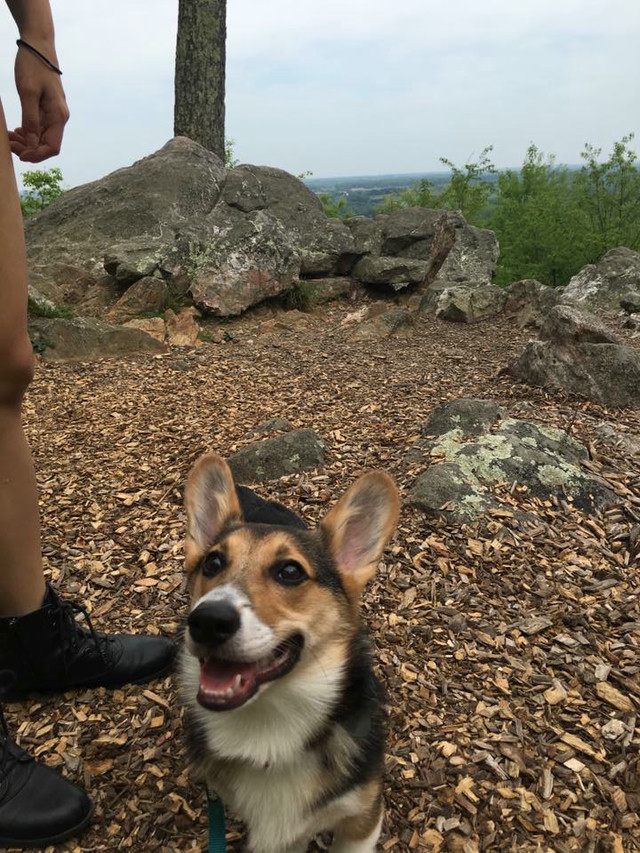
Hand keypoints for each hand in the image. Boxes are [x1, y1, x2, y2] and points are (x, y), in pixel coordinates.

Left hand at [9, 44, 68, 162]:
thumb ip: (30, 120)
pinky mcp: (47, 108)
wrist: (38, 45)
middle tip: (10, 145)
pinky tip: (17, 131)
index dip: (37, 155)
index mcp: (58, 116)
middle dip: (29, 149)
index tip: (20, 155)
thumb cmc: (33, 66)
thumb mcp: (27, 93)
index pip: (52, 147)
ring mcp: (53, 113)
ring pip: (42, 137)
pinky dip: (28, 133)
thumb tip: (31, 145)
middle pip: (47, 144)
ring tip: (10, 139)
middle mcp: (59, 118)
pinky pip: (39, 128)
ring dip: (27, 142)